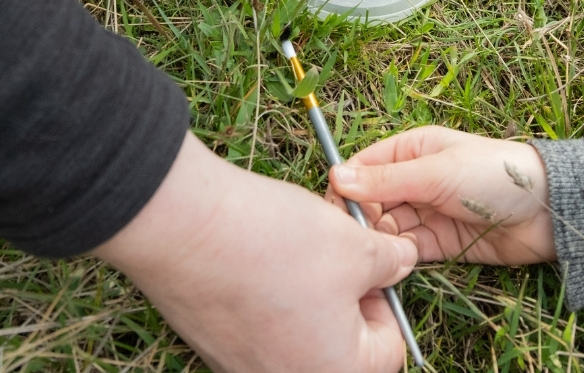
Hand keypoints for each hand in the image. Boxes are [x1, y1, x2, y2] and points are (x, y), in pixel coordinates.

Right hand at [94, 132, 418, 372]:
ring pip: (300, 330)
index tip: (366, 261)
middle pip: (341, 344)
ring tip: (294, 247)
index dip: (384, 295)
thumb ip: (391, 262)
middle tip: (334, 250)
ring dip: (308, 291)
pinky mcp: (213, 344)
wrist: (182, 225)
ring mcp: (243, 366)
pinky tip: (259, 255)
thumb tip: (401, 261)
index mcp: (334, 372)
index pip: (389, 348)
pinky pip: (258, 323)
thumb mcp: (354, 246)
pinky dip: (268, 293)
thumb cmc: (275, 242)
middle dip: (345, 294)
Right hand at [327, 126, 555, 265]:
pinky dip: (398, 258)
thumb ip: (386, 179)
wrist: (548, 210)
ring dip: (379, 242)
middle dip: (362, 220)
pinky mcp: (439, 243)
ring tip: (377, 256)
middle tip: (360, 241)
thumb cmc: (493, 174)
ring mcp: (426, 213)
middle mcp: (413, 181)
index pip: (363, 168)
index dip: (346, 189)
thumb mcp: (436, 172)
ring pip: (386, 230)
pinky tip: (394, 265)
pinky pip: (407, 251)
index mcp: (410, 151)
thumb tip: (336, 177)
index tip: (336, 212)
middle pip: (370, 202)